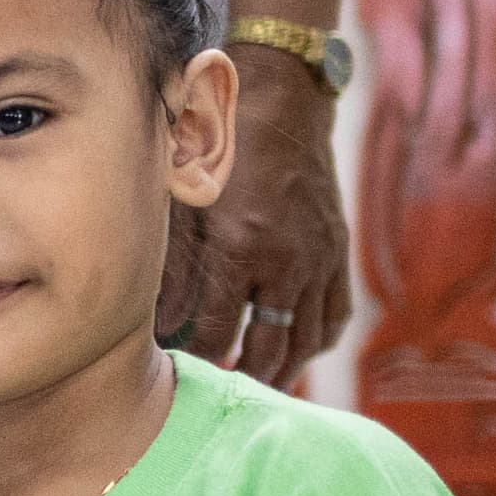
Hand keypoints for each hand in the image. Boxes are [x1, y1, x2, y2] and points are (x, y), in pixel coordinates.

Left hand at [167, 60, 346, 381]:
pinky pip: (333, 314)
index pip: (212, 332)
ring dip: (280, 369)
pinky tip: (292, 352)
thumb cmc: (215, 146)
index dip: (193, 359)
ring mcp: (319, 258)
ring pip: (304, 340)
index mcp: (241, 249)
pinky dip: (313, 340)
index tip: (177, 373)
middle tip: (218, 396)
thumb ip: (169, 266)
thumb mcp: (180, 202)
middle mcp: (287, 261)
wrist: (282, 98)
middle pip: (265, 348)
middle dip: (240, 377)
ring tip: (254, 386)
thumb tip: (158, 326)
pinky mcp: (337, 249)